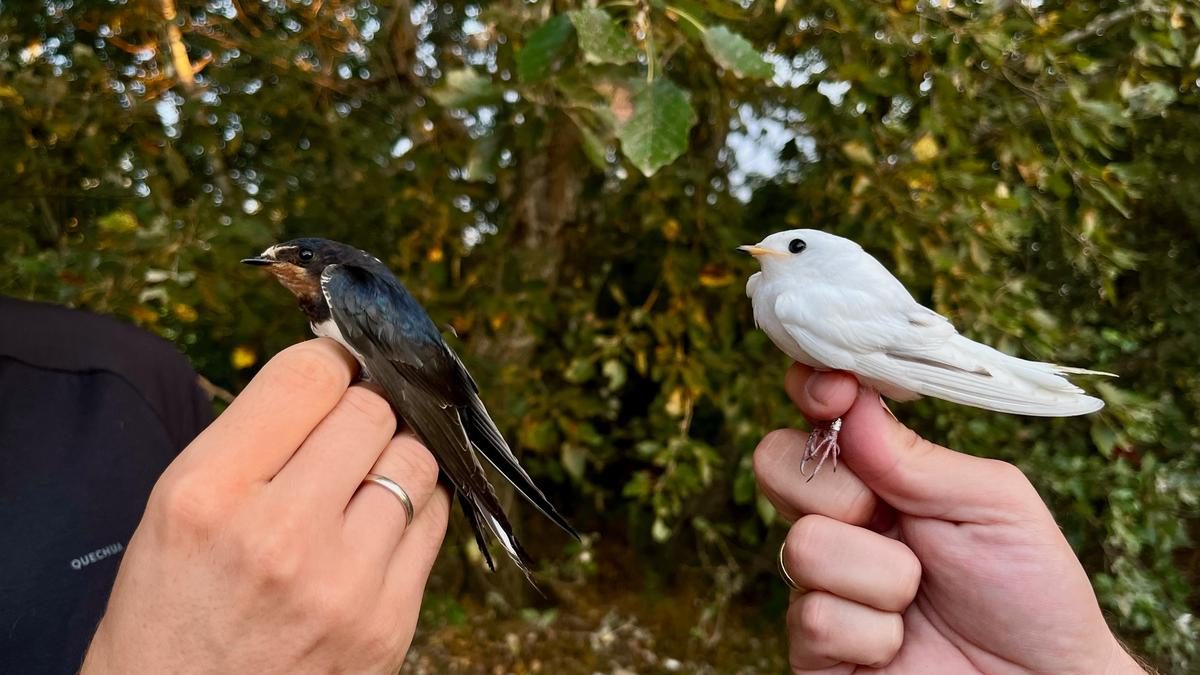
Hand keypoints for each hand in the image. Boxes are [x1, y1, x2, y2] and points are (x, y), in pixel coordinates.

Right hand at [82, 339, 449, 673]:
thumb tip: (334, 375)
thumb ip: (253, 439)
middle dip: (363, 407)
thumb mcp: (172, 511)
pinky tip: (381, 521)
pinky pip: (435, 522)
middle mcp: (280, 535)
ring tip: (362, 478)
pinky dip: (416, 507)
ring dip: (395, 456)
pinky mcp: (388, 622)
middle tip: (345, 428)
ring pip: (417, 461)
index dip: (329, 361)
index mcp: (209, 495)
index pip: (307, 377)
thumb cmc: (172, 612)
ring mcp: (344, 583)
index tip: (333, 368)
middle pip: (371, 411)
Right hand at [754, 363, 1145, 673]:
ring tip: (916, 599)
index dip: (812, 390)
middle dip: (842, 492)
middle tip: (894, 521)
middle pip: (776, 462)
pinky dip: (874, 635)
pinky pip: (816, 618)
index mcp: (878, 473)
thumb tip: (851, 404)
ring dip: (880, 578)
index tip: (834, 392)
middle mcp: (839, 520)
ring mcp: (821, 581)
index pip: (815, 412)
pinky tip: (898, 646)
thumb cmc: (1030, 592)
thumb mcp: (994, 503)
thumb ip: (918, 457)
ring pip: (803, 545)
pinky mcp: (814, 647)